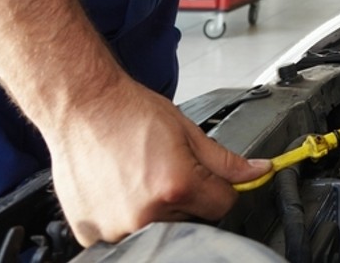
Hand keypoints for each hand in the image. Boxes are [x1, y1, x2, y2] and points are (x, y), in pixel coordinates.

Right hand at [44, 79, 270, 246]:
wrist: (82, 106)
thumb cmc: (128, 113)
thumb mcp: (188, 131)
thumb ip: (226, 161)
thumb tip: (257, 171)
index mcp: (176, 188)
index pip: (223, 205)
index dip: (220, 187)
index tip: (208, 177)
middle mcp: (146, 215)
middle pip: (190, 219)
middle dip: (187, 197)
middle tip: (165, 169)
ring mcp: (115, 228)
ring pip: (158, 229)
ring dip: (156, 210)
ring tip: (139, 177)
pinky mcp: (91, 234)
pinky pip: (123, 235)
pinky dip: (127, 217)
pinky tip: (120, 189)